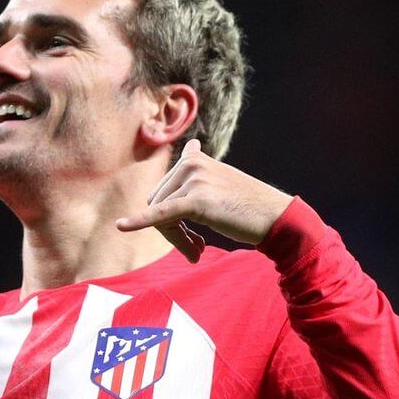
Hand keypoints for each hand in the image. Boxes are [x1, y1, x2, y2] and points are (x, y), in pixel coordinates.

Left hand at [116, 139, 292, 261]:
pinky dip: (140, 221)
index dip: (170, 220)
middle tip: (196, 250)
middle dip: (171, 231)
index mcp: (193, 158)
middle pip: (156, 203)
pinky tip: (121, 226)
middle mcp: (191, 164)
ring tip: (198, 251)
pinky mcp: (197, 201)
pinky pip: (160, 214)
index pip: (162, 192)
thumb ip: (200, 171)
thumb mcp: (220, 182)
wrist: (277, 218)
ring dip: (176, 240)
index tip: (194, 239)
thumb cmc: (248, 206)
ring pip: (161, 217)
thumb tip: (192, 147)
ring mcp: (194, 180)